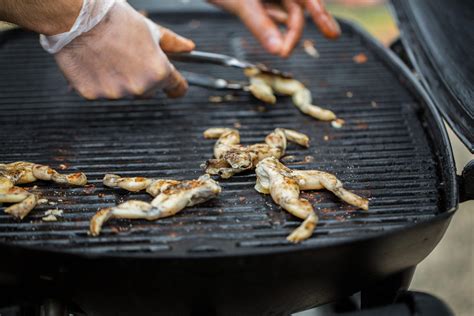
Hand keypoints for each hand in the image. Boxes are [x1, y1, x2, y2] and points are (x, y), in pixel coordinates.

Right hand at [54, 1, 194, 99]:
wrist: (77, 18)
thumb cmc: (113, 20)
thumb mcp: (149, 29)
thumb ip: (172, 44)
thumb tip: (189, 48)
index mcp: (158, 72)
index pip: (176, 87)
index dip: (176, 86)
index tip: (175, 88)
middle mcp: (140, 87)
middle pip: (149, 90)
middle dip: (144, 77)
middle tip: (129, 56)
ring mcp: (116, 93)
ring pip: (124, 92)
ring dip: (120, 80)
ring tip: (109, 55)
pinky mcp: (93, 95)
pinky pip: (101, 92)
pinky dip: (98, 81)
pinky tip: (94, 62)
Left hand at [209, 0, 339, 56]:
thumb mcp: (242, 4)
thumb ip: (261, 26)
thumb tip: (278, 50)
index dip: (323, 16)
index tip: (333, 35)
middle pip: (297, 9)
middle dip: (292, 31)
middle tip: (285, 52)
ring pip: (284, 12)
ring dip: (279, 28)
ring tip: (276, 42)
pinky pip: (271, 12)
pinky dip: (269, 23)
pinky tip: (268, 30)